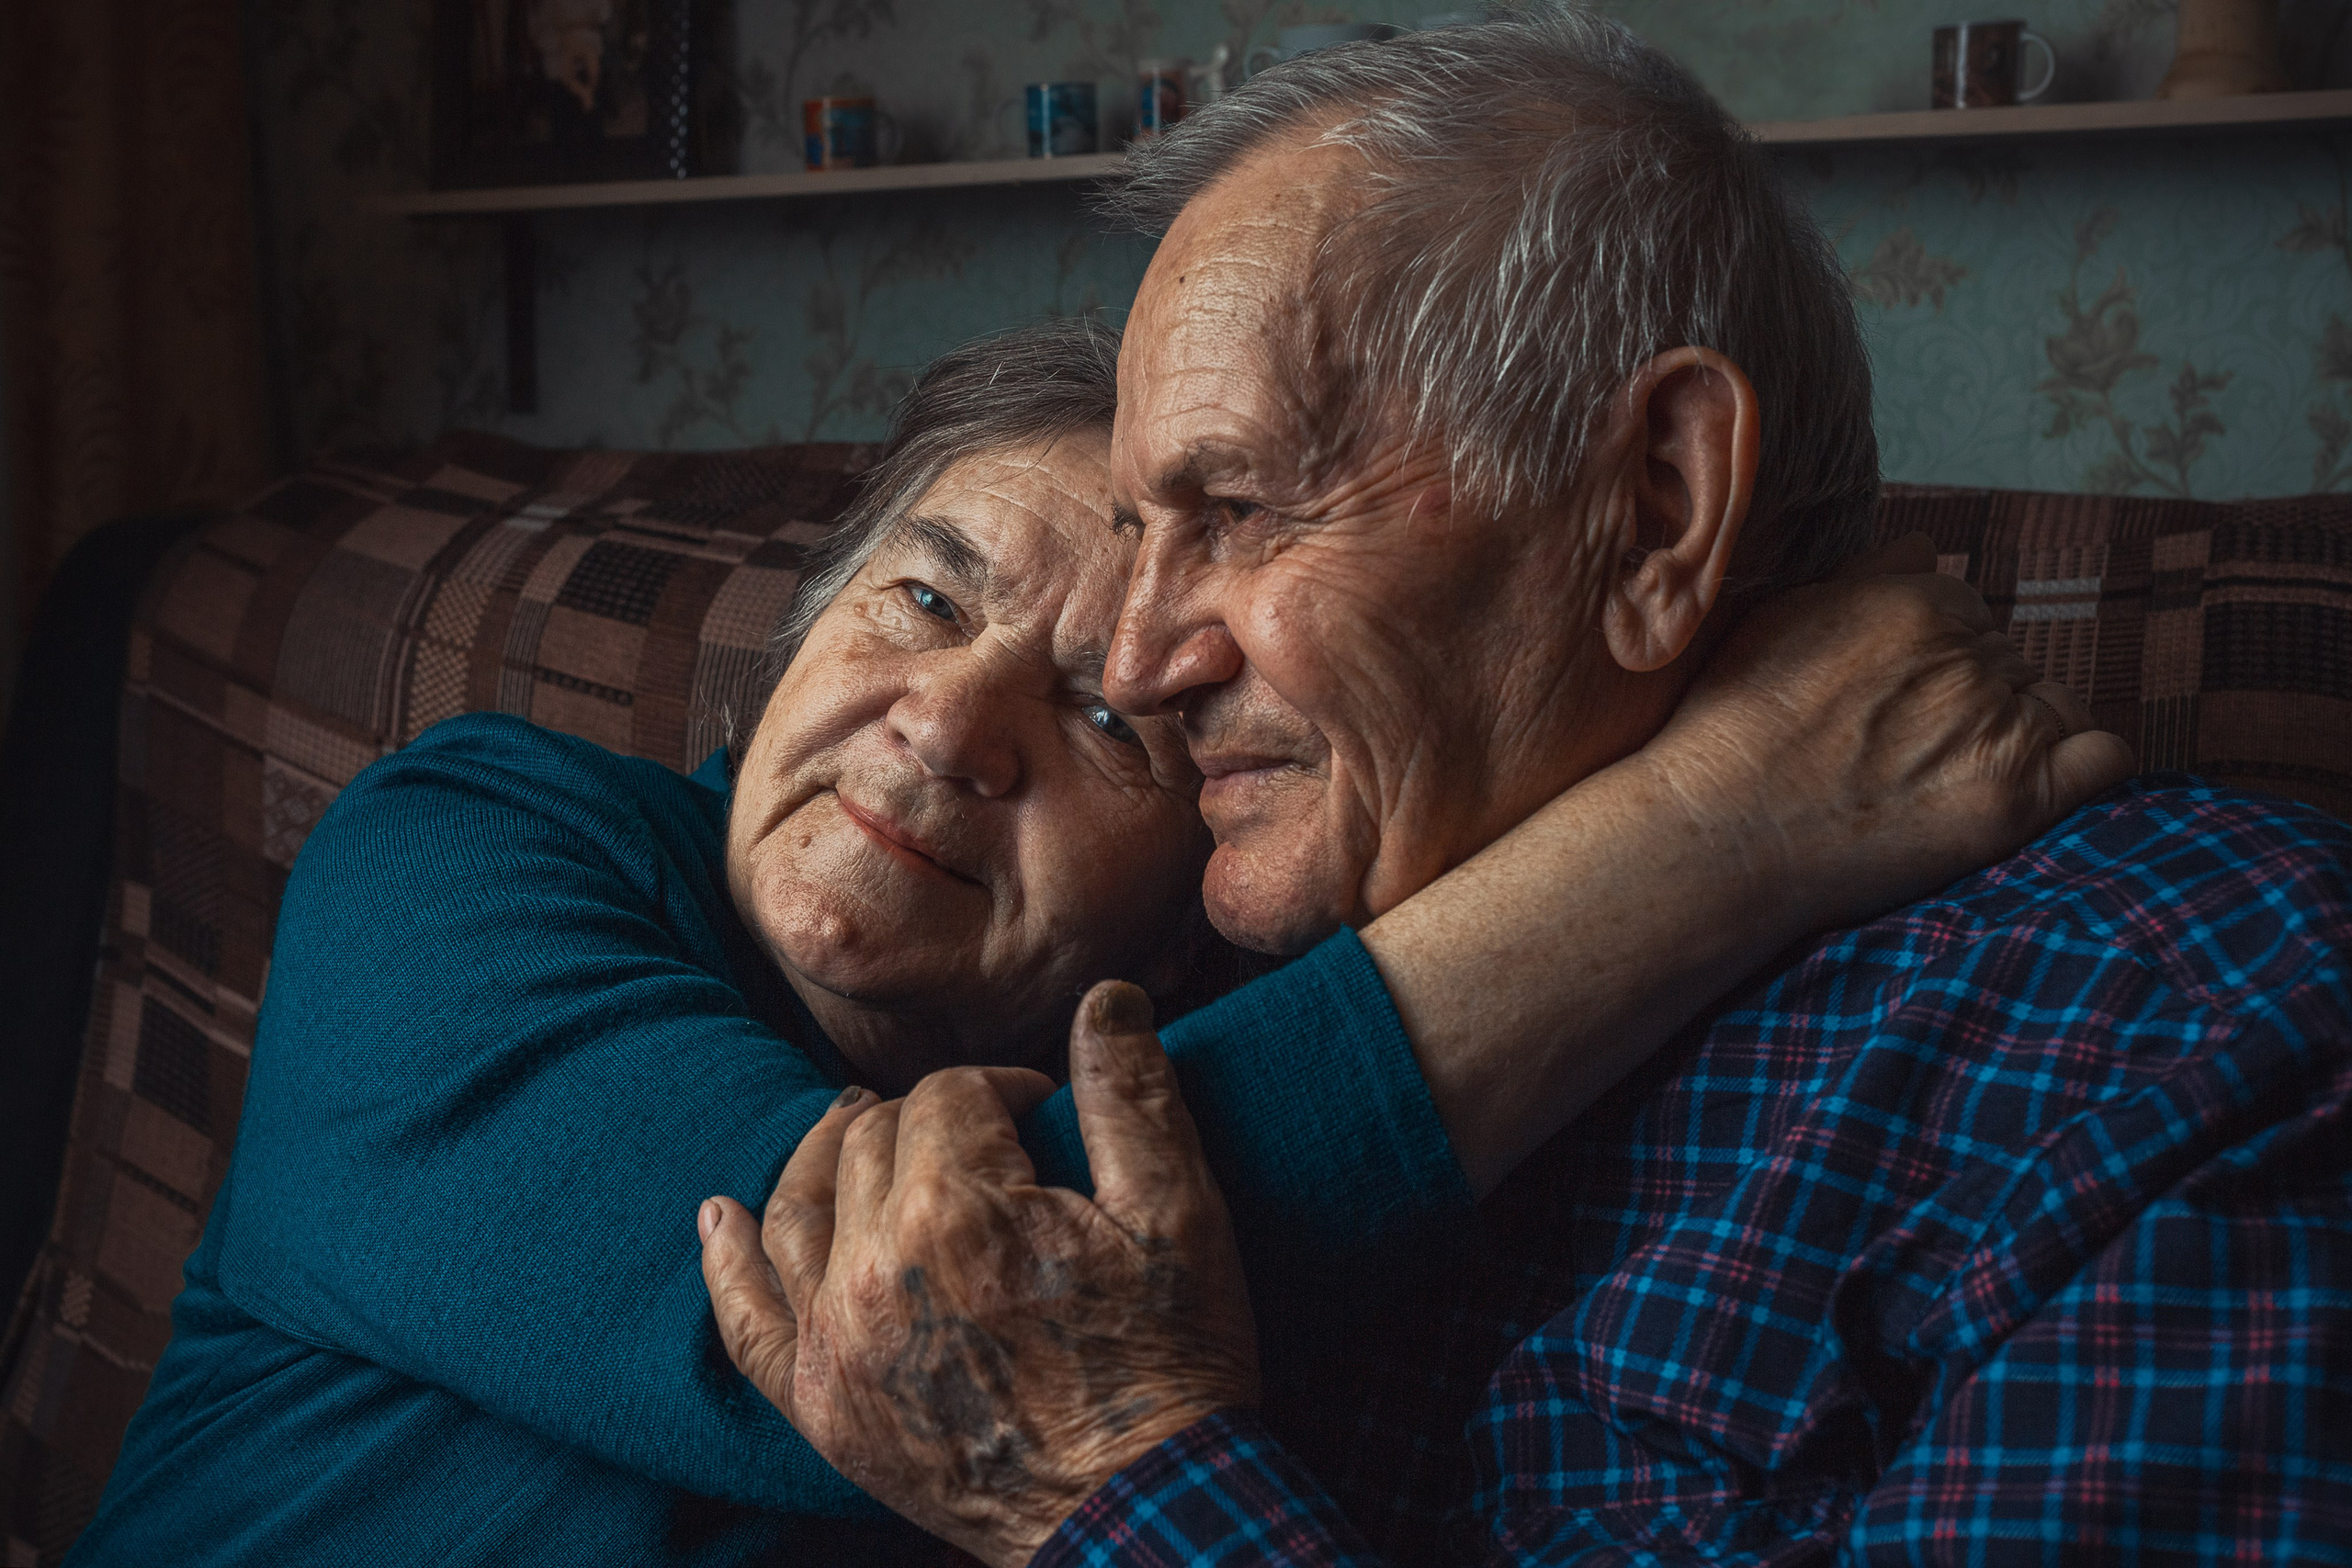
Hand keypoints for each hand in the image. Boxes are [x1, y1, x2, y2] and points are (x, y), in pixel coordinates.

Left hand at [698, 982, 1258, 1567]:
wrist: (1141, 1515)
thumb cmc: (1170, 1363)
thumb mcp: (1180, 1215)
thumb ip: (1131, 1094)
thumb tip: (1104, 995)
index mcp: (958, 1210)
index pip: (948, 1095)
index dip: (1001, 1085)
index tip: (1043, 1109)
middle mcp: (874, 1271)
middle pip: (870, 1141)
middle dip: (924, 1119)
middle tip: (979, 1132)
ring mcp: (837, 1344)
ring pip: (799, 1208)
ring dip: (824, 1154)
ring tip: (852, 1125)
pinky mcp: (822, 1409)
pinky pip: (747, 1324)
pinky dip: (727, 1264)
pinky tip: (719, 1217)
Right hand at [1642, 532, 2135, 931]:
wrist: (1718, 832)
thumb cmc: (1732, 729)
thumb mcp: (1783, 620)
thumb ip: (1866, 576)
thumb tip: (1926, 544)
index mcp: (1919, 602)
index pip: (1971, 614)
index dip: (1937, 659)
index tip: (1897, 704)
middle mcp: (1968, 655)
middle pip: (2010, 661)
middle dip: (1974, 697)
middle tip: (1907, 750)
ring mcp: (1995, 727)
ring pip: (2053, 707)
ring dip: (2017, 734)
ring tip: (1943, 778)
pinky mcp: (2013, 800)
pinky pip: (2103, 760)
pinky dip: (2093, 766)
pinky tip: (2052, 782)